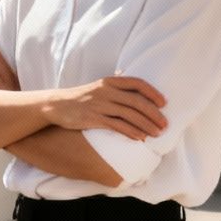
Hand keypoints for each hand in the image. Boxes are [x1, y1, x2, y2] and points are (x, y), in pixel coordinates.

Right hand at [43, 77, 168, 141]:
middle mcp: (106, 91)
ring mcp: (100, 105)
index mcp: (109, 82)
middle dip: (154, 114)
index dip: (153, 93)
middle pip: (137, 102)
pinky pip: (117, 125)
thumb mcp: (98, 88)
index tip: (163, 103)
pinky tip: (140, 138)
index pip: (137, 83)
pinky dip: (131, 132)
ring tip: (156, 134)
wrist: (55, 105)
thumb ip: (115, 89)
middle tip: (165, 125)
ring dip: (146, 125)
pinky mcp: (93, 118)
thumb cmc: (80, 98)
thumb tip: (135, 92)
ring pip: (130, 115)